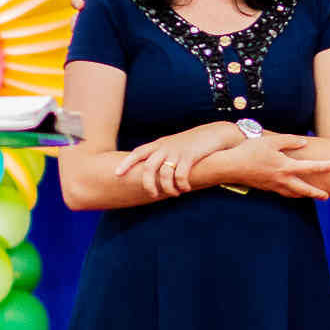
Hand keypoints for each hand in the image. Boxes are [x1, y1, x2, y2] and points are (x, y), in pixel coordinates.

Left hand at [115, 122, 240, 198]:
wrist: (212, 134)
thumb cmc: (191, 143)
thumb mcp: (172, 145)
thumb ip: (160, 154)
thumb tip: (149, 170)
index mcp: (159, 145)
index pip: (138, 153)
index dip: (126, 163)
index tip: (117, 174)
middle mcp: (165, 148)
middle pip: (148, 168)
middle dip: (148, 185)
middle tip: (152, 195)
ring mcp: (177, 152)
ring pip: (164, 175)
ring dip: (168, 188)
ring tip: (174, 194)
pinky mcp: (190, 157)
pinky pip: (181, 176)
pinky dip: (182, 185)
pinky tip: (185, 188)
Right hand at [224, 133, 329, 199]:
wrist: (230, 166)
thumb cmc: (250, 151)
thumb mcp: (272, 141)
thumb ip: (289, 141)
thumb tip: (303, 142)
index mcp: (285, 167)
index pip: (310, 167)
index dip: (324, 166)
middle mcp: (282, 179)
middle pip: (304, 189)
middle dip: (316, 193)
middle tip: (327, 197)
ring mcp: (273, 185)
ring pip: (292, 193)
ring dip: (303, 195)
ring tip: (311, 195)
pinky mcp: (265, 187)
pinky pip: (282, 192)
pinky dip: (290, 193)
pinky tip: (290, 191)